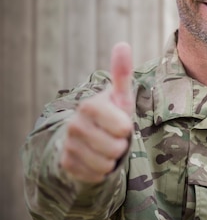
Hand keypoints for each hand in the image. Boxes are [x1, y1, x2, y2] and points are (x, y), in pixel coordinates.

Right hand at [60, 43, 134, 183]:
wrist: (90, 138)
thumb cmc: (112, 115)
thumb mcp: (121, 97)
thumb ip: (122, 74)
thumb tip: (122, 44)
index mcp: (89, 106)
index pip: (121, 126)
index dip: (126, 128)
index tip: (124, 124)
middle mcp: (74, 125)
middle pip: (115, 147)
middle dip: (122, 145)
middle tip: (115, 138)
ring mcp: (68, 145)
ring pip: (105, 163)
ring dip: (113, 159)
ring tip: (108, 147)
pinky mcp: (66, 164)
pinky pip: (95, 176)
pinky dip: (102, 171)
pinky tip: (97, 159)